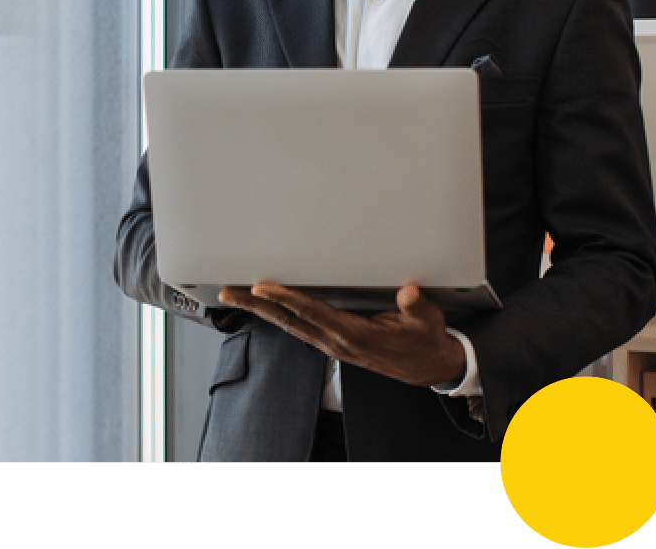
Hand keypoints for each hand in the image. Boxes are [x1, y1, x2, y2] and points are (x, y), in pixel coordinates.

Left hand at [217, 282, 466, 388]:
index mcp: (355, 334)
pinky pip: (298, 328)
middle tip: (227, 292)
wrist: (428, 367)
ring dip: (261, 311)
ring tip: (235, 296)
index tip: (262, 288)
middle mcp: (336, 342)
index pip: (313, 313)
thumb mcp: (427, 321)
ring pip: (289, 325)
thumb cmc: (424, 340)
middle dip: (256, 306)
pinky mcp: (332, 345)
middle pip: (289, 321)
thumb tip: (407, 293)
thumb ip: (416, 307)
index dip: (286, 299)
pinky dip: (277, 315)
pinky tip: (264, 307)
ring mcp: (331, 346)